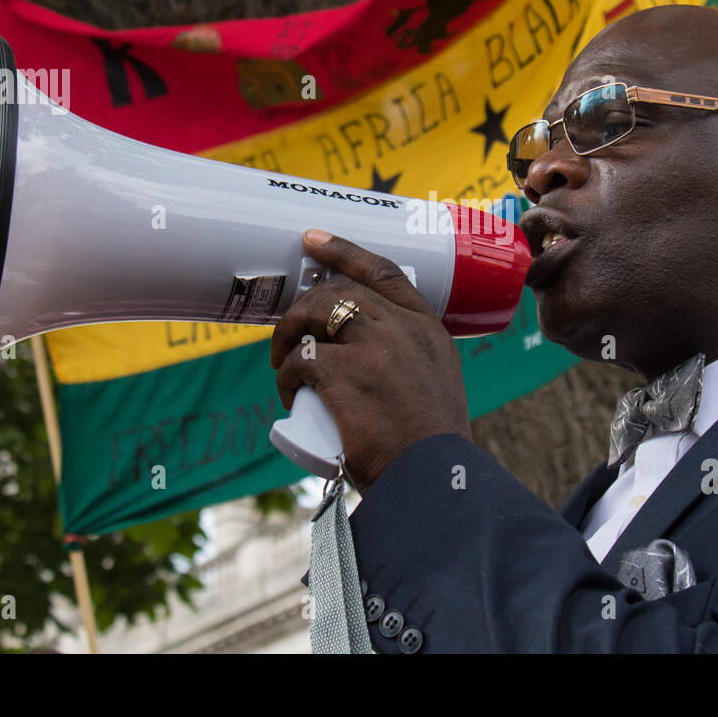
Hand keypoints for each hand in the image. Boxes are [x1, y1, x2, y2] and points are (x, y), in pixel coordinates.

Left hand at [270, 228, 471, 490]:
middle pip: (339, 293)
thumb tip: (360, 357)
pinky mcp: (345, 374)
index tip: (313, 239)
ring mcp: (373, 348)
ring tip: (282, 362)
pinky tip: (288, 393)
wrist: (431, 478)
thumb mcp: (435, 382)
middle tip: (289, 335)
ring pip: (315, 315)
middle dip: (304, 307)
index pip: (383, 272)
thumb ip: (406, 359)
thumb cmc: (429, 443)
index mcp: (426, 328)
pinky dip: (285, 375)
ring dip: (288, 336)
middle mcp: (401, 328)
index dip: (344, 250)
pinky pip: (300, 359)